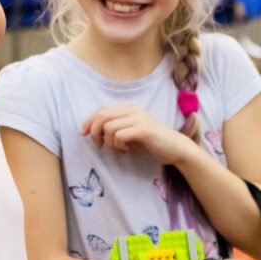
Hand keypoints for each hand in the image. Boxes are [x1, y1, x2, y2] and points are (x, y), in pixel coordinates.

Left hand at [82, 105, 196, 165]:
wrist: (177, 148)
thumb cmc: (152, 143)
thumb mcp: (131, 133)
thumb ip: (115, 128)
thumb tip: (92, 131)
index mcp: (129, 109)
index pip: (101, 110)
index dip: (88, 121)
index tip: (84, 134)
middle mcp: (133, 110)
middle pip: (101, 116)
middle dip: (94, 132)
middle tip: (100, 145)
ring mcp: (139, 118)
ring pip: (108, 127)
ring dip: (109, 142)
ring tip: (119, 149)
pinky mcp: (143, 130)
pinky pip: (119, 135)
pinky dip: (118, 146)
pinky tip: (127, 150)